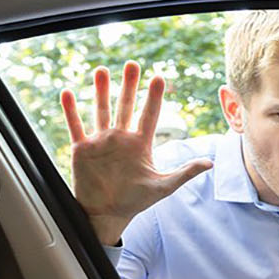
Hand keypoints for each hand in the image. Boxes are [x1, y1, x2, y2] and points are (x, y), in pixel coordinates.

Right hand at [60, 62, 210, 244]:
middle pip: (126, 106)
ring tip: (102, 70)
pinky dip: (70, 111)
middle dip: (129, 85)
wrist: (109, 214)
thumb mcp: (163, 187)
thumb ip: (185, 173)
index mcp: (140, 144)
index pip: (149, 115)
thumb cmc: (136, 201)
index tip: (159, 77)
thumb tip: (210, 163)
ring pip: (101, 110)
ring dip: (101, 91)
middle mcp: (121, 138)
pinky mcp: (82, 149)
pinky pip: (76, 126)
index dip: (153, 97)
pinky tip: (67, 93)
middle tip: (132, 64)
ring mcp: (101, 141)